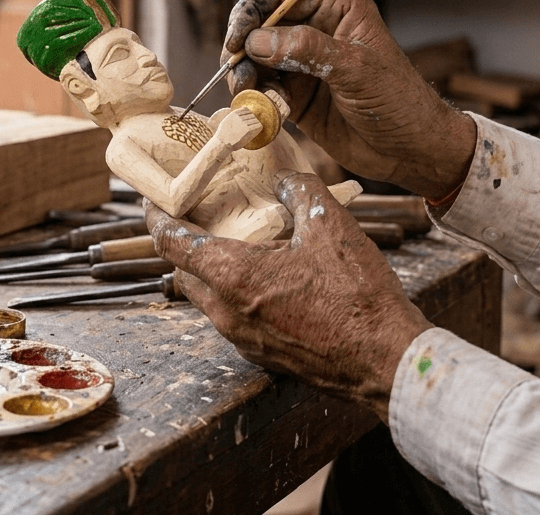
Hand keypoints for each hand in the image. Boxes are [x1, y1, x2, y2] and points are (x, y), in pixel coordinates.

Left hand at [148, 171, 431, 420]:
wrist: (386, 361)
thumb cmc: (358, 297)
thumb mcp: (331, 226)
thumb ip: (300, 191)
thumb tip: (283, 178)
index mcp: (234, 276)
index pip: (172, 244)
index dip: (157, 217)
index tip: (153, 201)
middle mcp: (227, 311)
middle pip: (183, 272)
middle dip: (185, 244)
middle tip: (200, 217)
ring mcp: (242, 338)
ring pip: (206, 297)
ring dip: (211, 270)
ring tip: (237, 243)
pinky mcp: (261, 354)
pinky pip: (230, 317)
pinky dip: (233, 293)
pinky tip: (266, 277)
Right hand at [214, 107, 262, 149]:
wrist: (223, 144)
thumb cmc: (224, 135)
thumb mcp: (226, 121)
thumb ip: (234, 115)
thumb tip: (243, 107)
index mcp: (233, 114)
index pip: (245, 109)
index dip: (247, 115)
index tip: (245, 122)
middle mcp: (239, 117)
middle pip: (251, 115)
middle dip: (251, 121)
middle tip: (246, 130)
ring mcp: (243, 123)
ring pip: (255, 120)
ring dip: (254, 126)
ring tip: (248, 132)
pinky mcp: (248, 129)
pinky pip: (258, 126)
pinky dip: (257, 129)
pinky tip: (252, 133)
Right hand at [225, 0, 475, 197]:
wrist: (411, 150)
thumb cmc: (398, 101)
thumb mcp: (356, 69)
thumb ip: (308, 50)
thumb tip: (257, 41)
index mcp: (336, 8)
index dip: (252, 9)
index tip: (237, 39)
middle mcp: (315, 29)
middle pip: (259, 24)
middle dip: (242, 46)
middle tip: (235, 71)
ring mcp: (302, 63)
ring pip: (255, 58)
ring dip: (244, 74)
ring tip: (247, 93)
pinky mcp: (294, 94)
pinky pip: (262, 88)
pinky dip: (254, 97)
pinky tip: (263, 109)